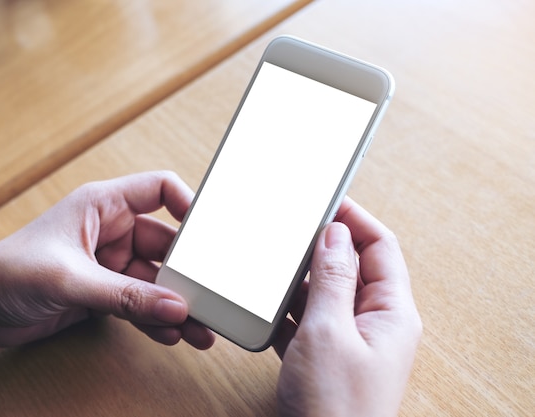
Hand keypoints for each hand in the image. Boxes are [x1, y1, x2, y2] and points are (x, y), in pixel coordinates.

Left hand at [0, 171, 214, 387]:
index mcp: (102, 205)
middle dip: (187, 272)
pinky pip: (141, 303)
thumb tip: (175, 306)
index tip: (209, 232)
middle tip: (212, 294)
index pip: (159, 190)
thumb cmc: (7, 271)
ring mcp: (109, 264)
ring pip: (156, 280)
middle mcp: (111, 231)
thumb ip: (126, 295)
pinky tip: (171, 333)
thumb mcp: (72, 279)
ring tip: (200, 326)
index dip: (188, 204)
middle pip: (165, 243)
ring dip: (176, 302)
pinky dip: (156, 318)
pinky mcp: (105, 293)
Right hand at [273, 198, 421, 416]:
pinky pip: (306, 319)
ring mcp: (348, 340)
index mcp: (391, 311)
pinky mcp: (324, 356)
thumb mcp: (329, 332)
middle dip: (318, 248)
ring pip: (324, 292)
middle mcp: (373, 322)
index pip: (379, 246)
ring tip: (269, 264)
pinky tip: (263, 304)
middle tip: (287, 231)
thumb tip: (334, 233)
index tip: (323, 200)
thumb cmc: (335, 407)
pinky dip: (286, 309)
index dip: (354, 219)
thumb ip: (333, 278)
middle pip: (349, 266)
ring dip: (298, 280)